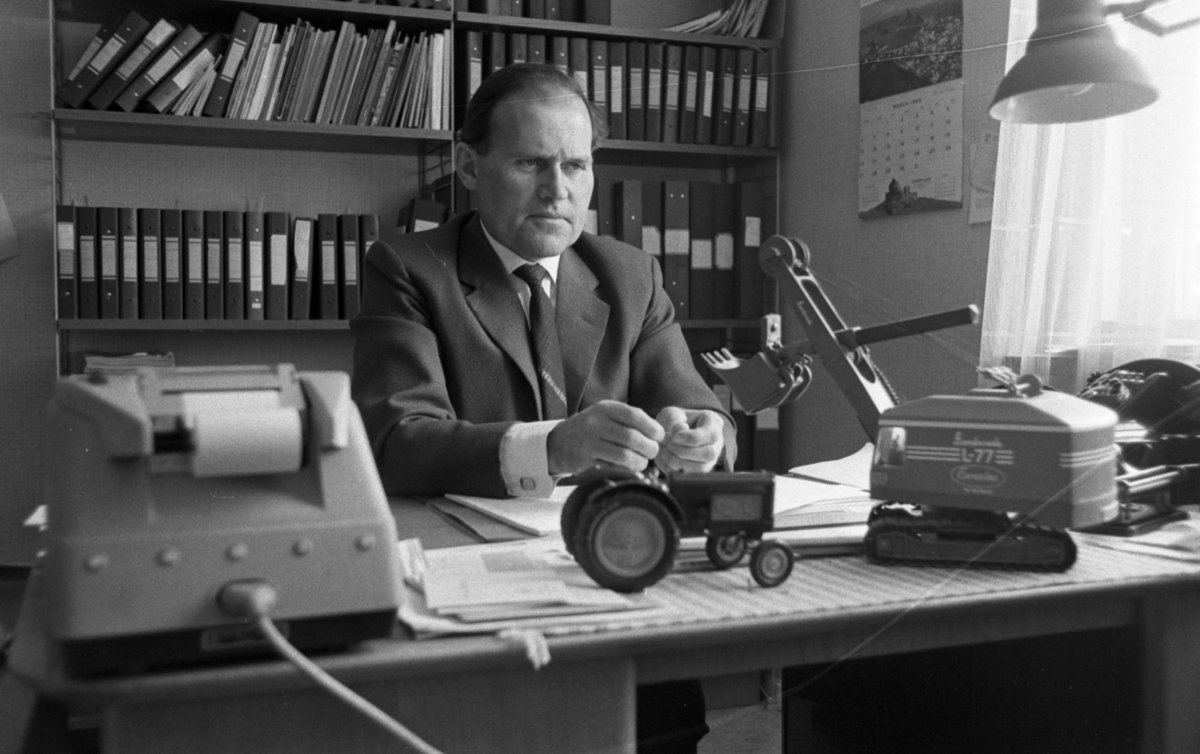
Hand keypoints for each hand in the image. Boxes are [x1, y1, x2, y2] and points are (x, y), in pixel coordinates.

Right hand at [547, 400, 665, 475]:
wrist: (557, 443)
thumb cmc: (590, 429)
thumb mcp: (605, 415)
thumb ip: (629, 420)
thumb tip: (659, 433)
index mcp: (605, 408)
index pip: (634, 415)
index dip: (651, 427)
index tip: (659, 436)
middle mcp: (596, 423)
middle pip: (631, 437)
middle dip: (648, 448)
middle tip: (653, 452)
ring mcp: (589, 442)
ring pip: (623, 455)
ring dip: (639, 462)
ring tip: (642, 463)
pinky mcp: (585, 460)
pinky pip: (612, 466)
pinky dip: (625, 469)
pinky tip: (629, 469)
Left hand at [655, 407, 724, 472]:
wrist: (674, 434)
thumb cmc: (676, 421)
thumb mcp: (672, 413)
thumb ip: (672, 418)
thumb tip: (677, 432)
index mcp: (714, 424)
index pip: (710, 434)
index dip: (690, 438)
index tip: (674, 437)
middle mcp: (716, 444)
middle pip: (709, 454)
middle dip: (684, 452)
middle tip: (668, 446)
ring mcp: (711, 460)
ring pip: (701, 469)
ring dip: (679, 463)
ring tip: (665, 453)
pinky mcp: (701, 472)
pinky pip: (691, 477)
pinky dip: (675, 470)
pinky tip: (666, 461)